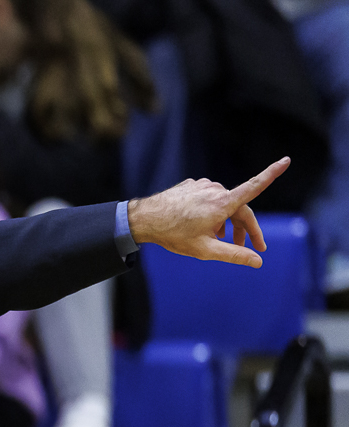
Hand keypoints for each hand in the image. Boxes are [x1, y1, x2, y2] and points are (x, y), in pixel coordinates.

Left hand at [129, 157, 290, 266]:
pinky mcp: (191, 186)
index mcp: (223, 202)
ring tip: (221, 239)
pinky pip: (209, 199)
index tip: (287, 160)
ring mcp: (202, 186)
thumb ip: (234, 254)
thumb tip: (258, 262)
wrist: (144, 219)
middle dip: (246, 229)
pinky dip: (212, 213)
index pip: (255, 186)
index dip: (272, 173)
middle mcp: (215, 189)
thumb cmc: (174, 235)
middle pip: (240, 208)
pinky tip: (204, 227)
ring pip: (224, 204)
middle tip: (250, 247)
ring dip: (227, 222)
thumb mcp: (206, 250)